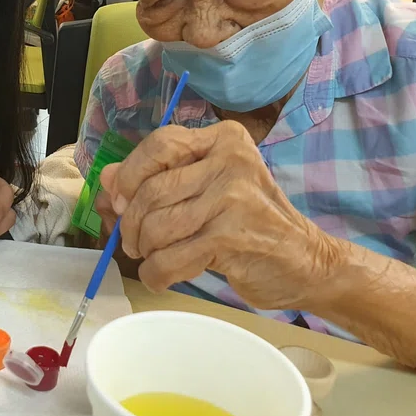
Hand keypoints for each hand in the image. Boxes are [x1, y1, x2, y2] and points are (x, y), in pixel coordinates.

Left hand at [101, 120, 337, 309]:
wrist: (307, 263)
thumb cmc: (250, 223)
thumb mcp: (207, 189)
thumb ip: (159, 177)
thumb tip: (107, 178)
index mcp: (224, 140)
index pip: (160, 144)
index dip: (130, 174)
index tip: (120, 201)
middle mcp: (230, 161)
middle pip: (151, 190)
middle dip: (132, 223)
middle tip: (134, 242)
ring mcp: (233, 199)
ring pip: (157, 226)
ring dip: (144, 251)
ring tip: (152, 258)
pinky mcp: (232, 238)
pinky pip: (170, 258)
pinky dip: (156, 273)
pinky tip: (162, 276)